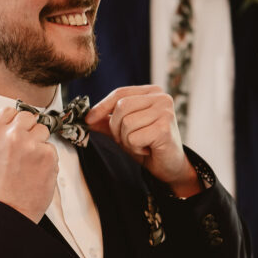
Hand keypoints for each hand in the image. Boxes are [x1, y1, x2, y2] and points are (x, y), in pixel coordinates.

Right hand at [0, 106, 57, 223]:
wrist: (6, 211)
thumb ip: (1, 136)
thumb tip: (17, 124)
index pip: (10, 111)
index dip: (16, 122)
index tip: (17, 132)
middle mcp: (11, 134)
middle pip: (29, 117)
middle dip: (30, 130)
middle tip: (26, 149)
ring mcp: (31, 143)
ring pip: (43, 131)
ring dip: (40, 144)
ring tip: (30, 164)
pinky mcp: (47, 155)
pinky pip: (52, 149)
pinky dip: (48, 161)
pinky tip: (37, 173)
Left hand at [85, 85, 200, 194]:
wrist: (170, 166)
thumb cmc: (149, 145)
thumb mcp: (124, 130)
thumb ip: (107, 121)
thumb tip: (87, 117)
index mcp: (151, 92)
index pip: (120, 93)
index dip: (101, 106)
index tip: (88, 119)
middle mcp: (161, 98)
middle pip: (121, 107)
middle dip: (116, 128)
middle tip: (129, 139)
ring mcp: (165, 111)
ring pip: (126, 123)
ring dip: (127, 140)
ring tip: (141, 143)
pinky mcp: (164, 128)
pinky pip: (134, 137)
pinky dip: (136, 148)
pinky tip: (148, 149)